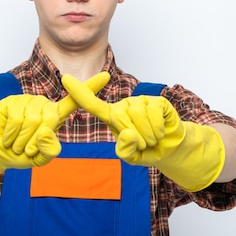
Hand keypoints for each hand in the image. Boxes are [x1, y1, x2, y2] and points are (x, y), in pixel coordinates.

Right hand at [0, 72, 109, 187]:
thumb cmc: (19, 153)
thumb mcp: (39, 159)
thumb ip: (49, 150)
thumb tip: (47, 132)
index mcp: (55, 116)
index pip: (75, 101)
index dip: (91, 88)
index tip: (107, 76)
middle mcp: (44, 105)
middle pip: (49, 121)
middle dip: (35, 142)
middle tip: (25, 149)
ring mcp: (28, 101)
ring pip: (32, 121)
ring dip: (22, 140)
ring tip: (16, 144)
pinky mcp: (11, 101)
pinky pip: (17, 120)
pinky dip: (11, 135)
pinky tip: (7, 137)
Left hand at [61, 74, 224, 190]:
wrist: (170, 148)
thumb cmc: (146, 149)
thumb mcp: (132, 157)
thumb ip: (125, 151)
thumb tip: (128, 133)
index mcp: (112, 117)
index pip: (92, 104)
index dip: (79, 92)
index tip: (65, 78)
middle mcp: (123, 105)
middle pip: (119, 118)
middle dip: (134, 138)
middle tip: (143, 144)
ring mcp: (140, 101)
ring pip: (137, 116)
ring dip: (147, 135)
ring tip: (152, 138)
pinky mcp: (156, 100)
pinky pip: (153, 113)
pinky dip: (158, 129)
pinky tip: (160, 131)